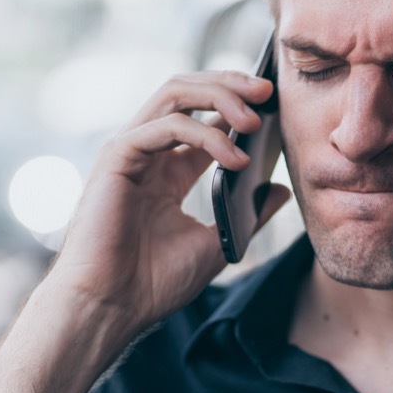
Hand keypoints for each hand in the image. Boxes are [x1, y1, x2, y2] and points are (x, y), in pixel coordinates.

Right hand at [52, 70, 290, 331]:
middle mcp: (147, 153)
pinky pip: (165, 126)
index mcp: (167, 171)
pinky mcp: (117, 158)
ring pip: (175, 94)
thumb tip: (280, 189)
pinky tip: (235, 158)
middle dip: (230, 84)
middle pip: (188, 92)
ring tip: (255, 118)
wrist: (111, 308)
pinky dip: (205, 135)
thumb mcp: (218, 243)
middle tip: (267, 91)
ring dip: (220, 97)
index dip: (238, 104)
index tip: (275, 105)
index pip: (203, 116)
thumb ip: (248, 213)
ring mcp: (130, 152)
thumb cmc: (153, 284)